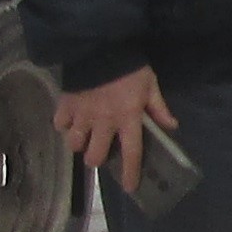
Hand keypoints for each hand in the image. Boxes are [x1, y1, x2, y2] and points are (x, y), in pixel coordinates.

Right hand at [54, 68, 176, 191]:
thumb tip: (172, 126)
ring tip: (84, 136)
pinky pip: (59, 125)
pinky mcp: (65, 104)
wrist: (100, 44)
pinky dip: (64, 125)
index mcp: (127, 118)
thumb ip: (158, 108)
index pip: (131, 152)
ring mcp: (82, 114)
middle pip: (94, 157)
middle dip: (97, 158)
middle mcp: (103, 122)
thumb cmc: (129, 67)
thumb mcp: (150, 85)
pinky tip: (71, 120)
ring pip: (74, 144)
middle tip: (100, 150)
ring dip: (79, 143)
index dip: (130, 172)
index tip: (130, 187)